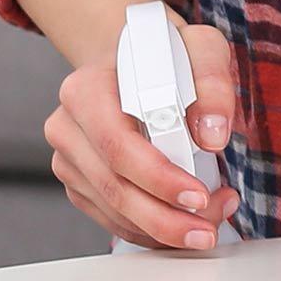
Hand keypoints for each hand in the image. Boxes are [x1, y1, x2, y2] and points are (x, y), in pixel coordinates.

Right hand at [44, 16, 239, 249]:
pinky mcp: (81, 184)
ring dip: (166, 228)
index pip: (117, 145)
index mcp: (85, 90)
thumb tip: (212, 134)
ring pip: (114, 211)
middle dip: (166, 218)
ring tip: (212, 219)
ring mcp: (70, 160)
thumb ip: (211, 84)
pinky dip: (153, 231)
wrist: (138, 63)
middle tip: (208, 231)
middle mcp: (67, 127)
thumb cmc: (166, 56)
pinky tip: (188, 221)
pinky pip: (115, 220)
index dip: (159, 177)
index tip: (200, 195)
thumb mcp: (199, 49)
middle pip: (113, 187)